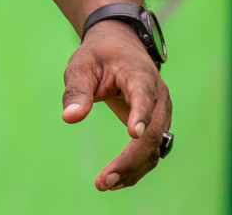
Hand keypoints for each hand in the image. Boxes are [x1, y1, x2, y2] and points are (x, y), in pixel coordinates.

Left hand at [61, 20, 172, 190]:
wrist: (120, 47)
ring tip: (105, 183)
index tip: (134, 133)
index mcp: (140, 75)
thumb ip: (77, 90)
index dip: (140, 114)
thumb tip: (70, 117)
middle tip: (104, 179)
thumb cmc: (99, 55)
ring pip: (155, 147)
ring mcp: (161, 113)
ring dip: (133, 168)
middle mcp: (158, 96)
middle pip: (153, 132)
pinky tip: (115, 180)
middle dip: (131, 158)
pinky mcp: (156, 126)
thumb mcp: (81, 65)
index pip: (144, 95)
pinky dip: (136, 167)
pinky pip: (152, 151)